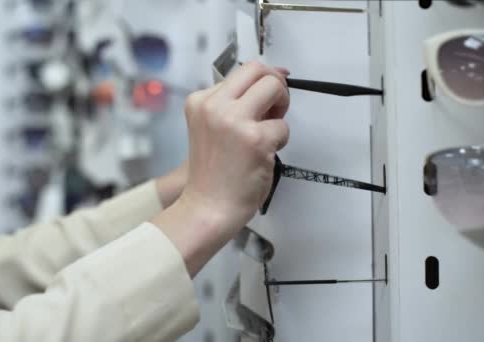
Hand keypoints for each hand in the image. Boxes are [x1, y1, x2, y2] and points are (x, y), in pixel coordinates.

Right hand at [152, 62, 289, 275]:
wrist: (208, 207)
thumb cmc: (213, 174)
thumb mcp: (211, 127)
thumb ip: (235, 103)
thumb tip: (273, 77)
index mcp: (200, 101)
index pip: (241, 71)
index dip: (262, 82)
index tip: (269, 96)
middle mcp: (214, 106)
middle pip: (259, 70)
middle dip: (276, 86)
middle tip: (275, 109)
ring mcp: (234, 120)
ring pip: (275, 88)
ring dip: (279, 112)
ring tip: (266, 135)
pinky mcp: (255, 139)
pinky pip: (283, 126)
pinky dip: (280, 141)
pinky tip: (263, 156)